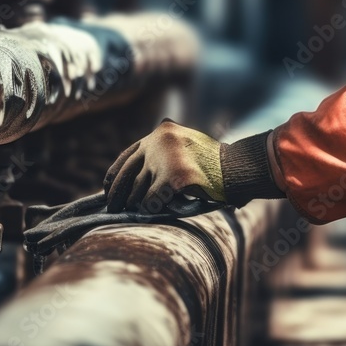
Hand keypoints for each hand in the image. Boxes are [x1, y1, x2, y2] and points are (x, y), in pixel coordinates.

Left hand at [103, 120, 223, 212]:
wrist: (238, 167)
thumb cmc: (213, 163)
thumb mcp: (184, 146)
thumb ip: (162, 154)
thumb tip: (135, 178)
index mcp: (161, 132)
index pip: (128, 155)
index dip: (115, 173)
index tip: (107, 187)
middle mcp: (159, 141)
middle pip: (128, 172)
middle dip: (117, 192)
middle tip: (112, 207)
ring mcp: (166, 158)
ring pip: (138, 189)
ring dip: (134, 203)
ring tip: (129, 212)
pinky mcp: (174, 177)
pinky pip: (151, 200)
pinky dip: (148, 209)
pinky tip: (148, 214)